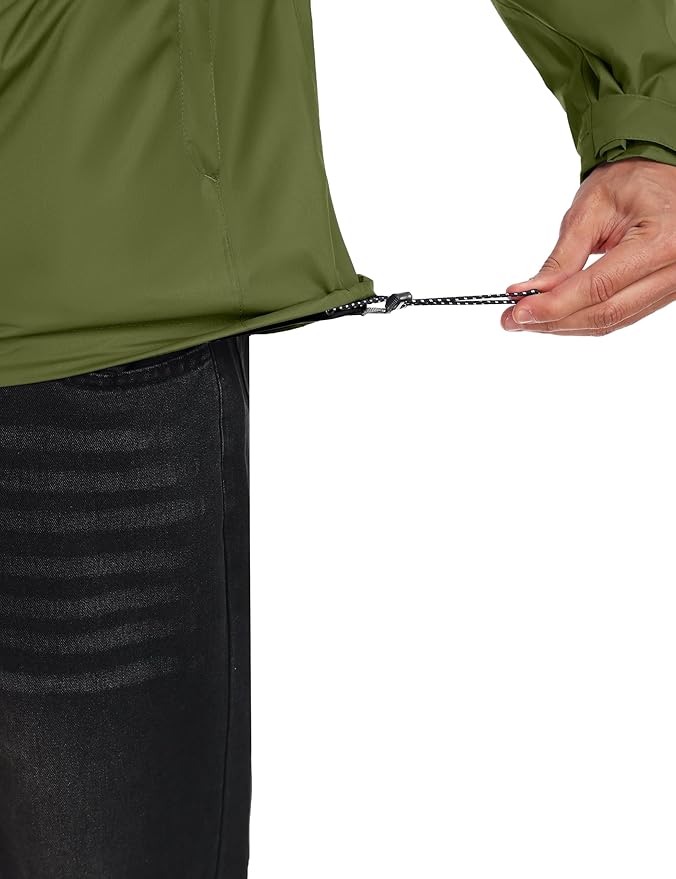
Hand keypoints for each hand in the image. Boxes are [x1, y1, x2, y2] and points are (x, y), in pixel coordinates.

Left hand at [502, 157, 675, 335]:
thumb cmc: (631, 182)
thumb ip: (562, 258)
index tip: (519, 311)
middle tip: (515, 320)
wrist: (661, 175)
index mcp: (659, 242)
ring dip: (566, 324)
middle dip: (554, 320)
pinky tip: (556, 314)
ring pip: (611, 321)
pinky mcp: (663, 294)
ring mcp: (672, 286)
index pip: (599, 288)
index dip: (555, 305)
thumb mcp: (589, 210)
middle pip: (605, 313)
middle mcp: (674, 270)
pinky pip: (620, 316)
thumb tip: (531, 292)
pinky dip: (583, 318)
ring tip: (529, 319)